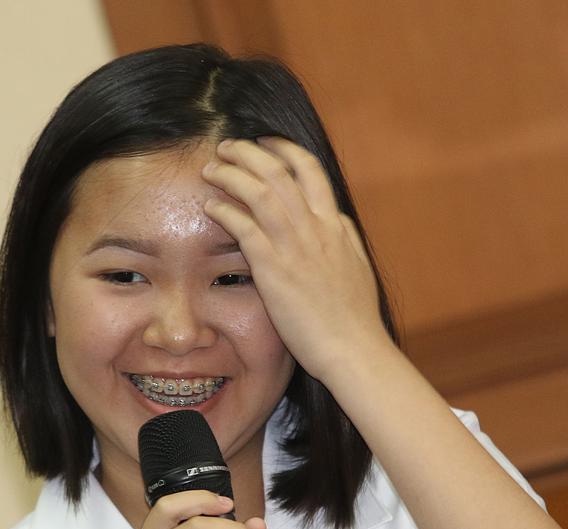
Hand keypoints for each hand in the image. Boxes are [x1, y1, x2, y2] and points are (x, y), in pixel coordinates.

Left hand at [201, 137, 391, 383]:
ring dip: (231, 174)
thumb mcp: (356, 265)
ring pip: (259, 191)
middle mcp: (315, 227)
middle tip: (228, 146)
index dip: (283, 149)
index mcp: (334, 224)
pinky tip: (210, 206)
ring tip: (212, 169)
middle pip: (278, 172)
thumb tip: (335, 217)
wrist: (353, 348)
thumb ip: (343, 237)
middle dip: (249, 152)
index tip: (264, 142)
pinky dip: (225, 211)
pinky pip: (244, 227)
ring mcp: (294, 246)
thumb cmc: (354, 316)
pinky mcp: (274, 269)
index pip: (309, 169)